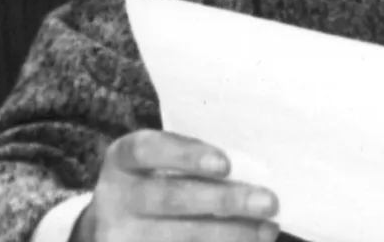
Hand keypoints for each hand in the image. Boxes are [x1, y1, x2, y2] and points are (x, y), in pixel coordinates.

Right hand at [71, 131, 279, 241]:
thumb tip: (255, 169)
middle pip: (169, 197)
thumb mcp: (163, 164)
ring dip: (230, 234)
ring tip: (267, 230)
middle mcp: (114, 198)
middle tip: (268, 202)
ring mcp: (121, 236)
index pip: (147, 150)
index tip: (226, 164)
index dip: (185, 155)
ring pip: (179, 236)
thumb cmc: (158, 182)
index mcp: (122, 160)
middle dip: (224, 200)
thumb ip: (197, 161)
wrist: (117, 227)